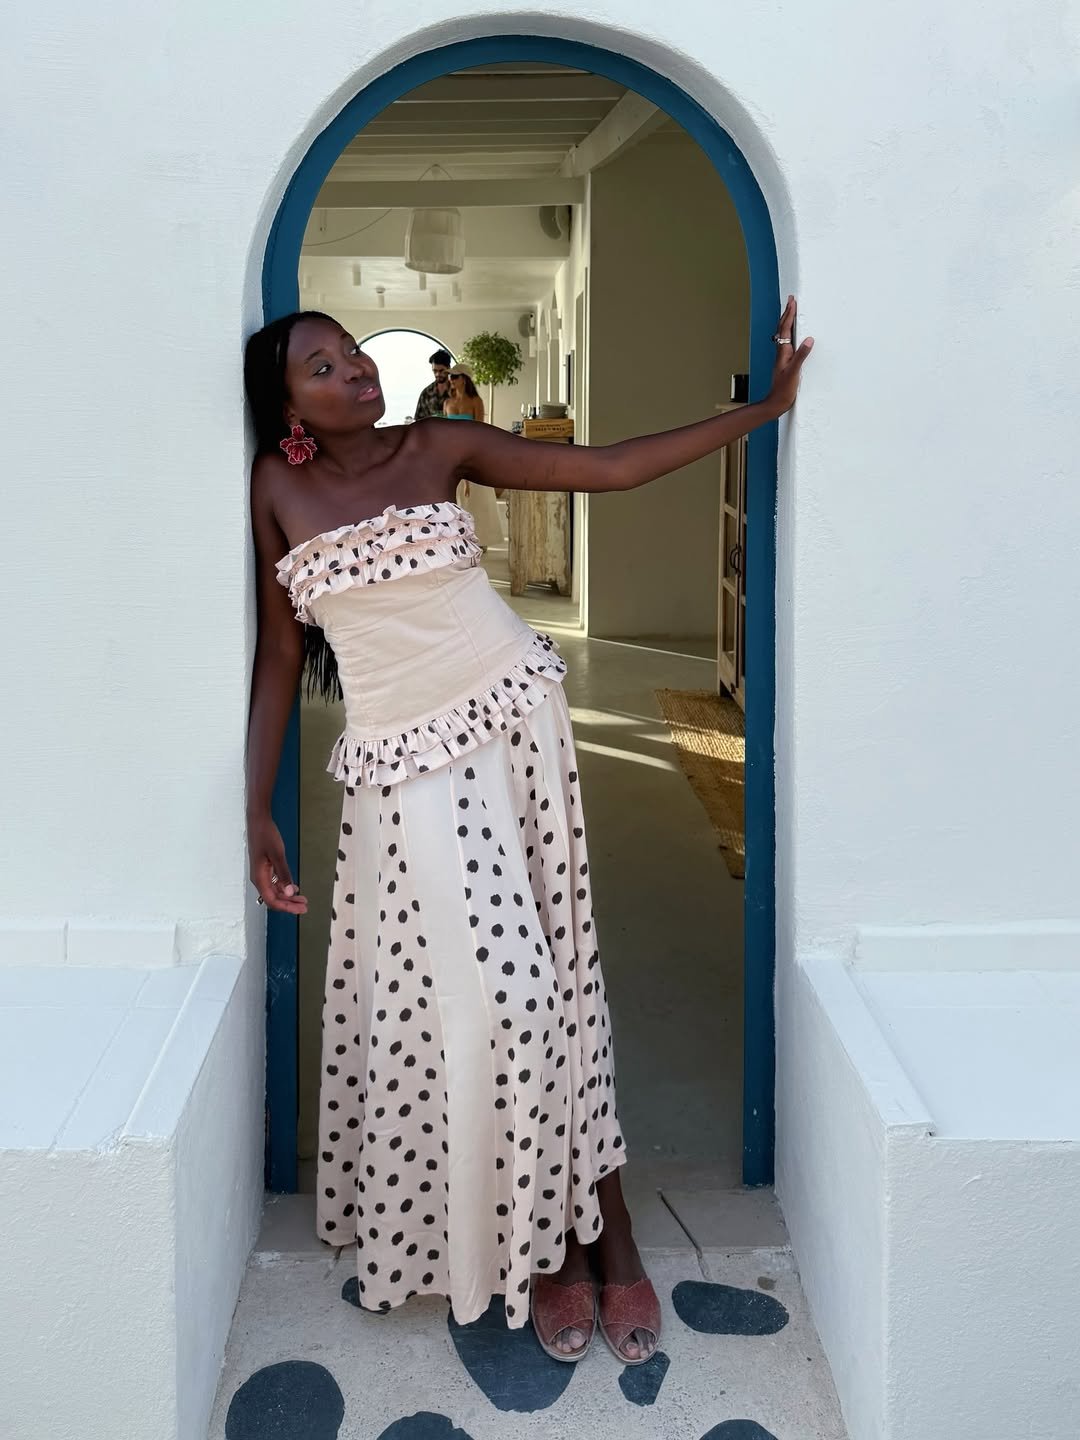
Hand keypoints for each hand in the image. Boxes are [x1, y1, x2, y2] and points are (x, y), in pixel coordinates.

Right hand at [248, 813, 307, 914]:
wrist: (258, 821)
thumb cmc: (266, 835)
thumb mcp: (278, 854)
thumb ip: (284, 874)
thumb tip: (289, 892)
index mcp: (259, 878)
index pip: (272, 900)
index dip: (286, 907)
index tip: (300, 909)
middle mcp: (259, 878)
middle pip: (274, 898)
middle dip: (289, 904)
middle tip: (305, 907)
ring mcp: (262, 874)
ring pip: (275, 891)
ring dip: (288, 896)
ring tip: (302, 899)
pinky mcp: (265, 868)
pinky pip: (274, 883)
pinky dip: (284, 887)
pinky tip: (294, 888)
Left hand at [765, 296, 813, 415]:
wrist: (776, 403)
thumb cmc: (783, 390)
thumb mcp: (794, 372)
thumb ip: (801, 355)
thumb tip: (808, 339)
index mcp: (783, 352)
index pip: (786, 328)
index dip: (789, 314)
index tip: (793, 301)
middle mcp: (781, 352)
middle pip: (783, 328)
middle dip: (787, 313)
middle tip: (791, 300)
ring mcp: (783, 357)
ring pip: (784, 334)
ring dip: (788, 321)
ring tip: (791, 311)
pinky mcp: (786, 362)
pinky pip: (788, 342)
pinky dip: (790, 333)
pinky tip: (794, 335)